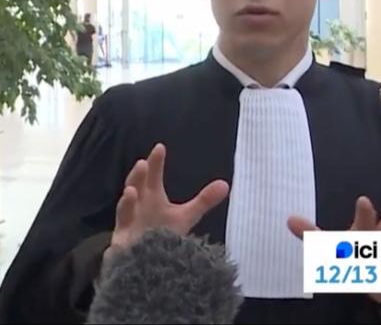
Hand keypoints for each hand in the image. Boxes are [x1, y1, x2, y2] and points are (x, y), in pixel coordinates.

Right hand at [106, 143, 228, 258]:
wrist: (148, 264)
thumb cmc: (164, 235)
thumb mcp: (187, 216)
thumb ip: (204, 200)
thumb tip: (226, 185)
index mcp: (152, 197)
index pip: (153, 175)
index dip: (156, 162)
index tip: (160, 147)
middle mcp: (139, 206)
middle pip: (137, 187)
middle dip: (139, 177)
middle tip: (143, 163)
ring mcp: (129, 222)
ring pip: (126, 208)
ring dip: (127, 200)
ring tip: (132, 189)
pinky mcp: (122, 242)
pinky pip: (122, 233)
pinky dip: (124, 227)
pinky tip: (127, 218)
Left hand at [288, 196, 380, 304]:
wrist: (373, 276)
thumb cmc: (351, 254)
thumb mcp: (327, 244)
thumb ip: (309, 232)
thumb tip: (289, 219)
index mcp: (361, 234)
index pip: (363, 221)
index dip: (364, 213)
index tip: (364, 200)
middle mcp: (374, 249)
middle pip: (378, 238)